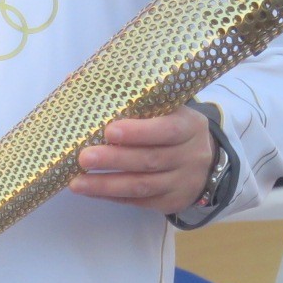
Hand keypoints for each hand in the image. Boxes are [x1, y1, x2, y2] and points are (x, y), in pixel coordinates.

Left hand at [69, 105, 214, 216]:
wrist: (205, 161)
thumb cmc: (172, 126)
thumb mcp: (167, 108)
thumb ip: (132, 97)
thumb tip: (76, 80)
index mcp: (189, 126)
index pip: (167, 130)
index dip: (139, 132)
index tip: (109, 131)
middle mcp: (189, 156)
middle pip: (150, 160)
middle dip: (115, 159)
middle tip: (84, 157)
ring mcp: (181, 182)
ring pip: (142, 186)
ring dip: (106, 185)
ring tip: (77, 182)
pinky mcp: (171, 202)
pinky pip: (139, 201)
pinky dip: (112, 196)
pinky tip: (91, 191)